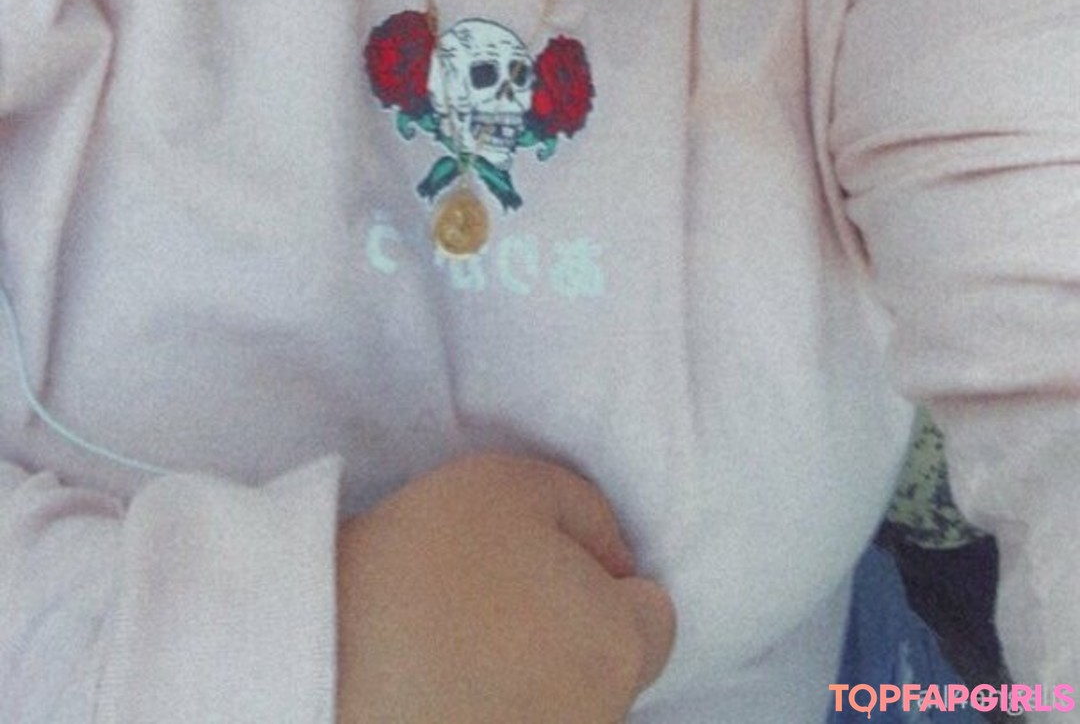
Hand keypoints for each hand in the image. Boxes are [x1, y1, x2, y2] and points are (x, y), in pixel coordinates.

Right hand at [335, 452, 675, 722]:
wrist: (323, 657)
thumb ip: (589, 511)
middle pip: (606, 666)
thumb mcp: (517, 481)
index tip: (543, 567)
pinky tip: (438, 686)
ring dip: (527, 677)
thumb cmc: (426, 562)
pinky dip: (485, 708)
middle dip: (567, 633)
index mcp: (618, 647)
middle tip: (491, 601)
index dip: (606, 581)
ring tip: (454, 644)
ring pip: (558, 704)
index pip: (654, 617)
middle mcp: (600, 719)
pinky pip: (509, 723)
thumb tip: (613, 557)